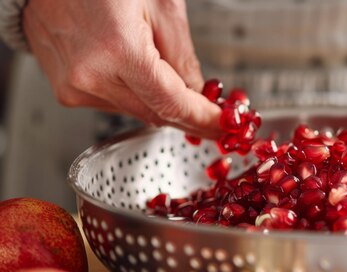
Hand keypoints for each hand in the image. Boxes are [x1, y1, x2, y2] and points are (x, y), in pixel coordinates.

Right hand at [23, 0, 220, 137]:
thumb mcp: (161, 3)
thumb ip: (183, 55)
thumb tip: (197, 92)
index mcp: (117, 49)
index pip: (172, 103)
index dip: (203, 119)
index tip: (222, 126)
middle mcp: (91, 75)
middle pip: (156, 114)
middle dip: (188, 116)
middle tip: (212, 113)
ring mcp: (75, 86)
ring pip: (137, 111)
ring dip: (160, 102)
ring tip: (168, 75)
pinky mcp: (66, 90)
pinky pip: (115, 103)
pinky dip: (135, 95)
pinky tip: (137, 72)